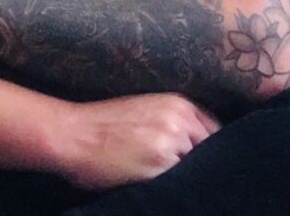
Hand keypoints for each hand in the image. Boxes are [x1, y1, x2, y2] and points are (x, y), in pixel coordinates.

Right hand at [59, 93, 220, 189]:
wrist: (74, 134)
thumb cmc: (104, 125)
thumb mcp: (146, 111)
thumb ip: (175, 124)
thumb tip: (197, 147)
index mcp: (180, 103)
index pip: (215, 131)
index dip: (209, 149)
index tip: (202, 161)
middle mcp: (182, 117)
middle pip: (211, 149)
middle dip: (201, 163)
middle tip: (182, 173)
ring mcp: (174, 139)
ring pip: (198, 167)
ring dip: (188, 176)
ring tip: (163, 177)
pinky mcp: (161, 161)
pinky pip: (181, 180)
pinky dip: (175, 186)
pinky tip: (157, 184)